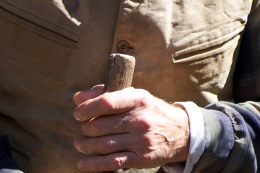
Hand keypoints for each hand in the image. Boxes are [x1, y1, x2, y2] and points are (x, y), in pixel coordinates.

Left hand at [72, 84, 189, 171]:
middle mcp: (140, 119)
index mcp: (138, 99)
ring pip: (102, 145)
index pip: (106, 102)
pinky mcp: (141, 158)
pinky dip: (93, 164)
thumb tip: (78, 98)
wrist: (181, 132)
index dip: (87, 109)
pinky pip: (111, 162)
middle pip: (99, 126)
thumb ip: (106, 94)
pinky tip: (83, 163)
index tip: (78, 114)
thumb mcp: (136, 97)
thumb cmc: (151, 112)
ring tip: (80, 144)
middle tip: (84, 130)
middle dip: (85, 129)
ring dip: (85, 146)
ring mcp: (140, 140)